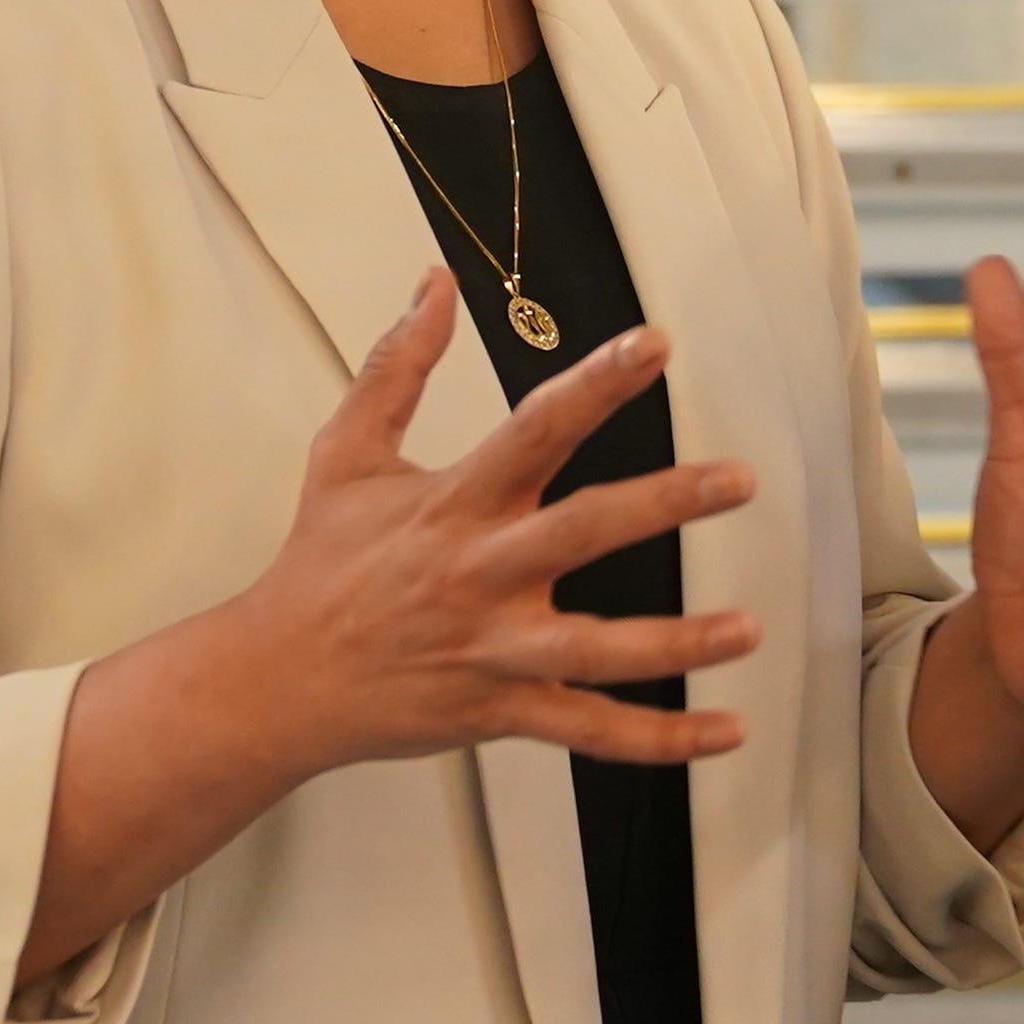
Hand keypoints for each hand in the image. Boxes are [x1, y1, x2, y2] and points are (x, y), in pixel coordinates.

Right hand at [20, 275, 761, 984]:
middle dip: (664, 502)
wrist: (274, 680)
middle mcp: (480, 573)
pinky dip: (657, 739)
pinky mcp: (499, 710)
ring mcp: (493, 649)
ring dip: (677, 641)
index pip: (535, 428)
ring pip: (597, 649)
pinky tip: (725, 731)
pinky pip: (588, 729)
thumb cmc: (319, 565)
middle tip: (739, 479)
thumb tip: (434, 285)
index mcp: (453, 503)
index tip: (654, 345)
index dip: (596, 383)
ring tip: (748, 628)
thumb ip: (396, 365)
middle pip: (581, 530)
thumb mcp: (346, 453)